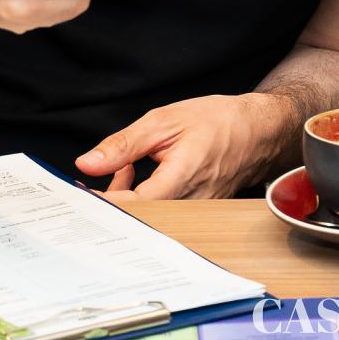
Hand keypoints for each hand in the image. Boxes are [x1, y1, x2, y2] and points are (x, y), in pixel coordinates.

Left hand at [75, 94, 297, 198]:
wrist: (260, 130)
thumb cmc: (218, 121)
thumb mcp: (164, 121)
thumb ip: (123, 144)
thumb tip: (87, 163)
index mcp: (180, 178)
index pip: (130, 206)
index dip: (100, 204)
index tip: (78, 194)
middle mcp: (189, 203)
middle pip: (136, 218)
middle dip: (108, 201)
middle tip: (91, 181)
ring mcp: (194, 211)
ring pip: (148, 217)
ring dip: (125, 197)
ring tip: (123, 168)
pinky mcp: (195, 212)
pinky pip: (161, 213)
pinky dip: (142, 197)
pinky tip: (137, 174)